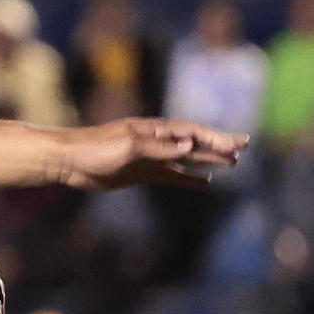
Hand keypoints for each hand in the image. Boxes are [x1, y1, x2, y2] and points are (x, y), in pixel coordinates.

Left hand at [58, 117, 247, 190]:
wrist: (69, 161)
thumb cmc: (96, 148)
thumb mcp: (128, 146)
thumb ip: (159, 148)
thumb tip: (189, 145)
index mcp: (154, 130)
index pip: (192, 131)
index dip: (216, 136)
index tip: (238, 143)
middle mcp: (156, 141)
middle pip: (194, 142)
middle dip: (219, 144)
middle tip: (244, 146)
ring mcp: (150, 157)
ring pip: (187, 158)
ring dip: (209, 160)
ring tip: (233, 163)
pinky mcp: (142, 173)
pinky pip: (172, 175)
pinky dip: (189, 178)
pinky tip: (205, 183)